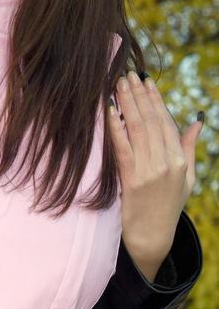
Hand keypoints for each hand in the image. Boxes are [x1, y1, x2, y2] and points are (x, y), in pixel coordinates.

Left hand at [108, 70, 202, 281]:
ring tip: (118, 84)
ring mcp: (148, 171)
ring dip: (127, 103)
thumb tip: (198, 120)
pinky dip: (116, 126)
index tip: (147, 80)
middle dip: (139, 94)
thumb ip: (189, 147)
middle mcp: (166, 163)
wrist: (151, 235)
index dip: (155, 99)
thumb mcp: (186, 177)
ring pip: (136, 128)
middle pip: (150, 120)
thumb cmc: (168, 204)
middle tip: (129, 73)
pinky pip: (122, 146)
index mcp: (179, 161)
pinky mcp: (130, 178)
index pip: (166, 121)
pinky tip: (110, 110)